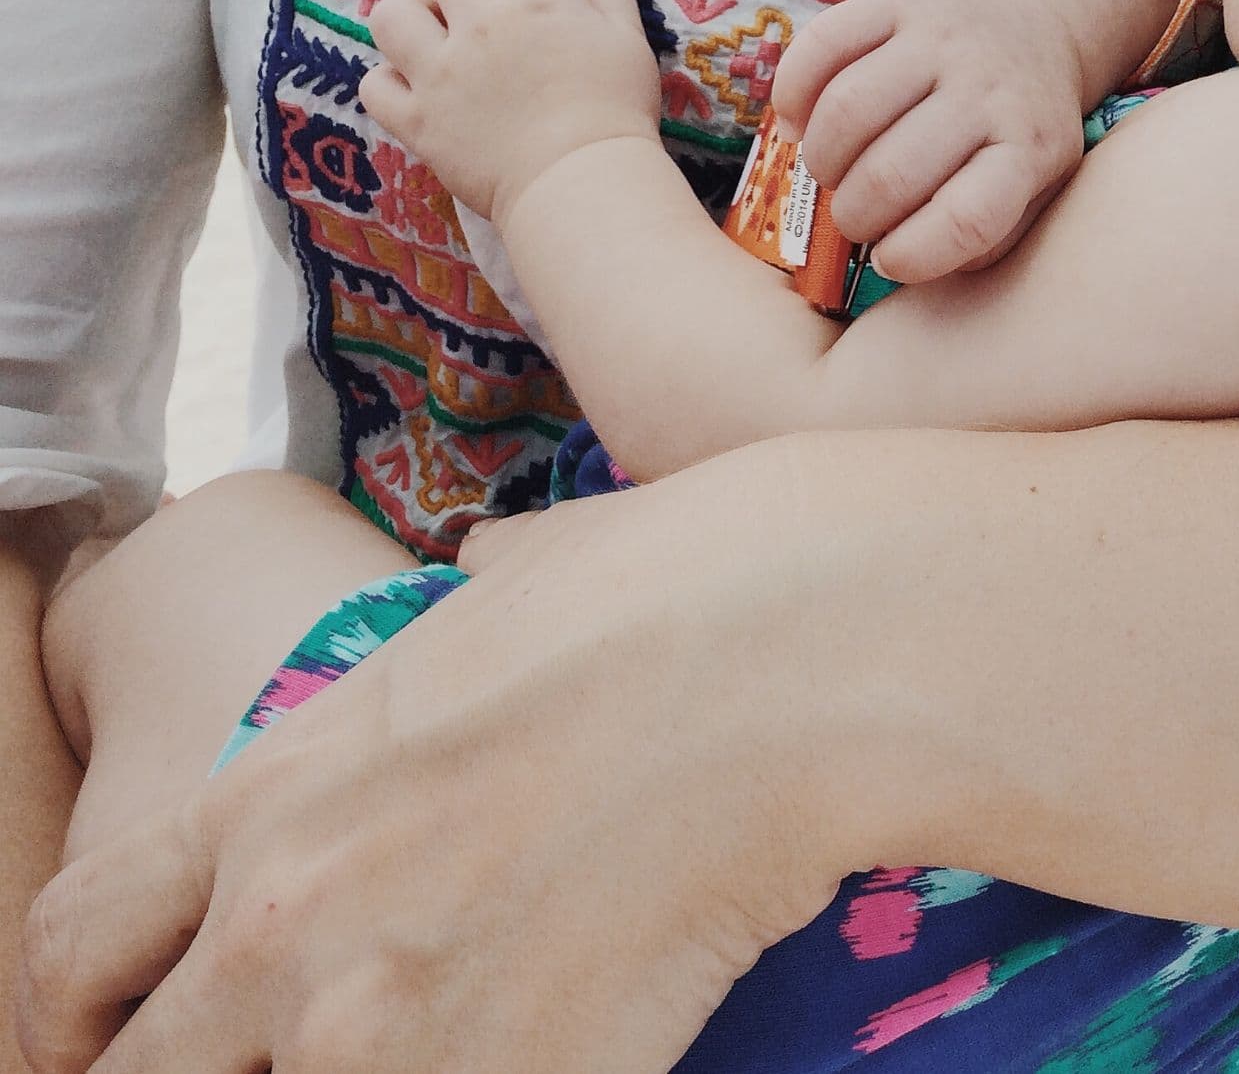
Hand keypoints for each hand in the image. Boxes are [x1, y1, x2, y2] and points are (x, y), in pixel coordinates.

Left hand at [13, 459, 866, 1073]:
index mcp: (279, 791)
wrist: (802, 659)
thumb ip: (472, 605)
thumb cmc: (685, 588)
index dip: (92, 1008)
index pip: (79, 942)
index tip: (136, 1030)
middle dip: (219, 1073)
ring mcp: (380, 1029)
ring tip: (474, 1035)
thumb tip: (496, 572)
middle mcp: (288, 924)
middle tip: (320, 1050)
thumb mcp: (526, 577)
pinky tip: (574, 1047)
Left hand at [360, 0, 661, 223]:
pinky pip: (374, 84)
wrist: (584, 186)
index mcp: (539, 2)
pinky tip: (420, 90)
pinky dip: (392, 82)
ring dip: (414, 18)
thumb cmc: (616, 113)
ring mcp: (441, 75)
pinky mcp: (417, 122)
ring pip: (392, 13)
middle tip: (491, 17)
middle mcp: (482, 27)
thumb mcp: (631, 39)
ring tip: (439, 41)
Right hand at [768, 0, 1087, 282]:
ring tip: (831, 173)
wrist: (1031, 32)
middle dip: (854, 216)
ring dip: (821, 161)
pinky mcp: (900, 1)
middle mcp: (989, 87)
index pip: (968, 218)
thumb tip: (901, 257)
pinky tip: (801, 123)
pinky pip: (822, 45)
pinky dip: (792, 94)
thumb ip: (983, 236)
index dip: (913, 255)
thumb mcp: (1033, 189)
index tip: (888, 261)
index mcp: (1029, 147)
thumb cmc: (1019, 133)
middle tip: (854, 219)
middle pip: (892, 171)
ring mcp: (943, 38)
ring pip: (848, 109)